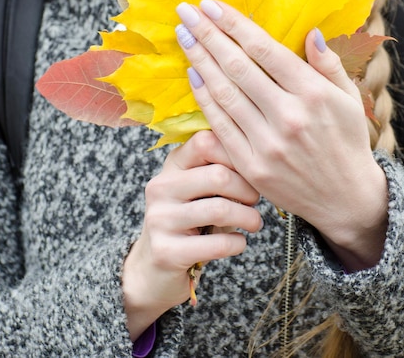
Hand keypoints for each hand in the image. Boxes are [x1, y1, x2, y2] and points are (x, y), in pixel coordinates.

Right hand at [122, 130, 261, 339]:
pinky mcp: (166, 251)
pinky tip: (239, 242)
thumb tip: (257, 164)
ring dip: (248, 217)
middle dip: (247, 190)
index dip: (235, 154)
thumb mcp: (197, 189)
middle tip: (256, 201)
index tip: (249, 171)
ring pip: (219, 209)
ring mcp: (160, 219)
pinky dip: (237, 243)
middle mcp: (161, 187)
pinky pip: (217, 244)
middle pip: (218, 175)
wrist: (153, 267)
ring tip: (254, 222)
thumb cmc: (188, 221)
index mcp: (171, 165)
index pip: (205, 142)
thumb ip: (219, 171)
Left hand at [175, 0, 387, 270]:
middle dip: (207, 34)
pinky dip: (204, 97)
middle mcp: (288, 116)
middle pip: (237, 66)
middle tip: (186, 11)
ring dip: (199, 60)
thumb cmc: (347, 142)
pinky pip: (220, 124)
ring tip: (183, 35)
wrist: (345, 200)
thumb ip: (329, 64)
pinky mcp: (250, 165)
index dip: (234, 24)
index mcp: (313, 93)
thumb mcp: (349, 99)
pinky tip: (192, 74)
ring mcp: (266, 143)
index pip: (264, 49)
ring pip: (224, 92)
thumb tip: (310, 32)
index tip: (211, 5)